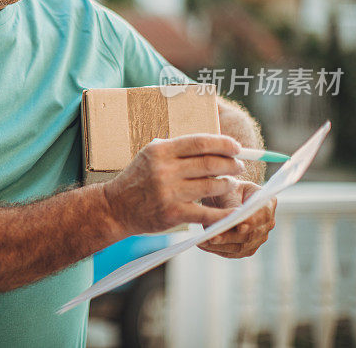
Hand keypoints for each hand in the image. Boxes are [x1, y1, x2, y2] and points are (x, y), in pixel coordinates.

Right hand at [104, 134, 246, 235]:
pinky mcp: (173, 213)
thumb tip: (214, 145)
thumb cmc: (138, 179)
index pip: (200, 142)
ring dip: (227, 184)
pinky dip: (224, 213)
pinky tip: (235, 212)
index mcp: (160, 151)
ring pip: (211, 186)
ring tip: (231, 183)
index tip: (237, 147)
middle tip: (239, 166)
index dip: (223, 143)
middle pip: (209, 163)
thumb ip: (177, 150)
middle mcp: (165, 170)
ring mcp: (169, 192)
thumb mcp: (151, 156)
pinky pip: (206, 213)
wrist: (116, 207)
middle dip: (231, 164)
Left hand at [197, 180, 276, 257]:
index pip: (263, 214)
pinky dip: (218, 250)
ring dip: (222, 246)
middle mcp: (266, 223)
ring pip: (241, 247)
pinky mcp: (246, 247)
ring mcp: (258, 237)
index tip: (239, 226)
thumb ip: (231, 202)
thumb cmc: (227, 188)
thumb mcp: (228, 188)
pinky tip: (203, 245)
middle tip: (213, 237)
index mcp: (267, 203)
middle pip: (251, 235)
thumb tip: (230, 218)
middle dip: (231, 237)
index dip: (252, 221)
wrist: (224, 196)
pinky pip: (233, 253)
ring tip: (204, 241)